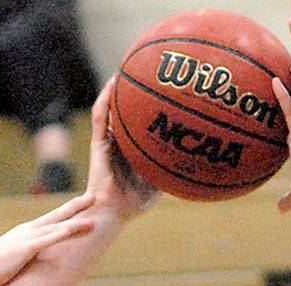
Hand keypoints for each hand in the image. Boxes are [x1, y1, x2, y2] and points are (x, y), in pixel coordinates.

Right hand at [0, 196, 97, 285]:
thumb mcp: (15, 261)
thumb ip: (28, 258)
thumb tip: (37, 264)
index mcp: (26, 232)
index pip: (52, 219)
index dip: (68, 211)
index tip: (83, 203)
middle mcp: (28, 230)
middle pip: (57, 215)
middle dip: (76, 206)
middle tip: (93, 197)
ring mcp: (26, 238)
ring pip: (56, 227)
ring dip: (75, 223)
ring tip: (93, 220)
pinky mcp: (24, 249)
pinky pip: (45, 240)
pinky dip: (58, 235)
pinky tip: (69, 230)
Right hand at [86, 78, 156, 218]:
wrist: (112, 213)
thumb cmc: (133, 203)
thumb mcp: (158, 183)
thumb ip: (170, 170)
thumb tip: (193, 162)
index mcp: (130, 148)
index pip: (137, 122)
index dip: (145, 105)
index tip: (159, 88)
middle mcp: (118, 141)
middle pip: (123, 110)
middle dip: (131, 91)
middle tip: (145, 71)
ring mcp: (107, 140)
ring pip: (110, 108)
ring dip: (116, 88)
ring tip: (126, 67)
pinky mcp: (97, 143)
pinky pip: (99, 116)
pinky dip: (105, 99)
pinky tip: (112, 83)